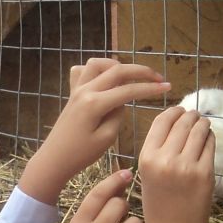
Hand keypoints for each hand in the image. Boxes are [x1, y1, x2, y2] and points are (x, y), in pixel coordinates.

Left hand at [17, 60, 168, 202]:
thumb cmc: (81, 155)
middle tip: (158, 78)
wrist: (55, 159)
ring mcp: (77, 89)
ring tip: (131, 77)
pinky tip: (106, 79)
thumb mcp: (106, 138)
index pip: (128, 90)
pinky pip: (83, 71)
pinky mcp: (73, 93)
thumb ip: (118, 115)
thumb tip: (123, 100)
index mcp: (95, 103)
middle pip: (117, 70)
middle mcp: (85, 90)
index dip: (150, 88)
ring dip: (118, 66)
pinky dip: (98, 69)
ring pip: (99, 64)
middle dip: (141, 71)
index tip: (167, 87)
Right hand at [136, 106, 214, 222]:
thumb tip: (175, 123)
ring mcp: (187, 165)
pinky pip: (209, 144)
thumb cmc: (159, 206)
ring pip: (198, 130)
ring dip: (202, 123)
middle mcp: (165, 159)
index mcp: (146, 158)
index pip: (161, 121)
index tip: (180, 111)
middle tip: (195, 116)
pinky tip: (208, 139)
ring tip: (203, 124)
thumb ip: (157, 150)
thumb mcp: (147, 175)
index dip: (173, 111)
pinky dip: (210, 137)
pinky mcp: (205, 172)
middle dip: (190, 116)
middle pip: (182, 122)